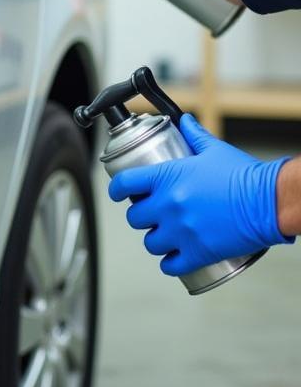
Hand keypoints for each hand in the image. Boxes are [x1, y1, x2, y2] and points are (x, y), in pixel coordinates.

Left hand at [108, 114, 291, 276]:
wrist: (270, 201)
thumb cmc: (244, 176)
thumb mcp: (213, 150)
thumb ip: (194, 136)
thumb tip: (185, 121)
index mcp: (166, 178)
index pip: (124, 184)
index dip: (116, 190)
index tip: (118, 193)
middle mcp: (168, 205)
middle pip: (134, 217)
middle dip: (141, 216)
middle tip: (151, 215)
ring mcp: (181, 231)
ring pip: (150, 243)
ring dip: (155, 240)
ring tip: (164, 236)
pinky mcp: (198, 252)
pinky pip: (171, 266)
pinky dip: (170, 264)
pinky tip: (174, 258)